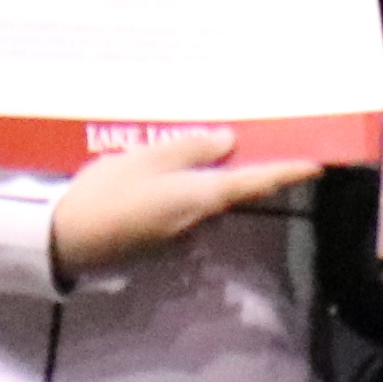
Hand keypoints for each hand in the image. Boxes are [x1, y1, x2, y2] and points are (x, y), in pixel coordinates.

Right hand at [48, 128, 318, 282]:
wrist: (65, 241)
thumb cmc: (106, 193)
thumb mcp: (146, 158)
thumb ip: (191, 149)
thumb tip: (229, 142)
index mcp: (202, 197)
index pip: (256, 182)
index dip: (288, 171)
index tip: (317, 163)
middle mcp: (200, 222)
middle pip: (230, 192)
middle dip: (235, 169)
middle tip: (232, 135)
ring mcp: (180, 238)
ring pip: (204, 202)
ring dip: (201, 182)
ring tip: (180, 150)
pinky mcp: (160, 245)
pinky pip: (181, 213)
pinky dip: (179, 195)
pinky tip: (154, 178)